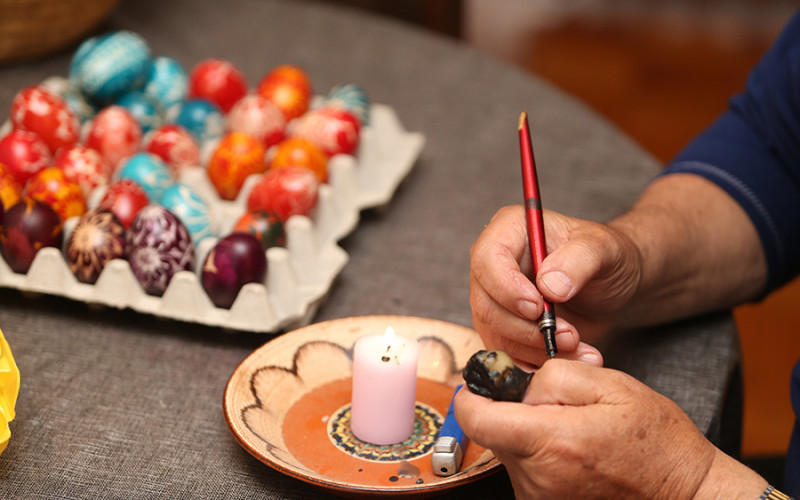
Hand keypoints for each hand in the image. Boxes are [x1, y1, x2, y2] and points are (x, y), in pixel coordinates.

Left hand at [454, 359, 764, 499]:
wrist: (686, 497)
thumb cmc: (657, 443)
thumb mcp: (612, 386)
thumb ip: (555, 376)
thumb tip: (518, 382)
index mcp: (552, 443)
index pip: (477, 418)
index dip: (471, 395)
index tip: (481, 383)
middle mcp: (538, 478)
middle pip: (494, 432)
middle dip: (514, 410)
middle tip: (558, 407)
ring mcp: (539, 499)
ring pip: (510, 451)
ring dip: (530, 435)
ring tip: (576, 434)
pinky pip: (526, 472)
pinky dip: (541, 457)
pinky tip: (577, 456)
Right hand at [469, 205, 640, 364]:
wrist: (613, 286)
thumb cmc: (608, 257)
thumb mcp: (604, 249)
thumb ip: (579, 260)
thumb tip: (549, 286)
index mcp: (510, 230)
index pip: (487, 259)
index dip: (507, 287)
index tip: (539, 307)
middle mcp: (494, 263)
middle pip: (485, 302)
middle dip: (526, 327)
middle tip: (570, 335)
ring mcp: (495, 297)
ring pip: (494, 332)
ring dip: (535, 348)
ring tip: (578, 348)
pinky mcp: (503, 326)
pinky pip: (507, 351)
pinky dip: (536, 361)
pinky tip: (569, 358)